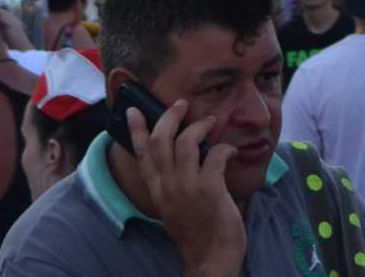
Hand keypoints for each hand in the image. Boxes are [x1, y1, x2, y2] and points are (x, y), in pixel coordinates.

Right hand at [123, 99, 243, 276]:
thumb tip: (181, 155)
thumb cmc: (197, 232)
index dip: (137, 129)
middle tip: (182, 105)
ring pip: (187, 142)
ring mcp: (187, 187)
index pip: (142, 154)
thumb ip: (172, 183)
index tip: (133, 109)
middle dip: (170, 116)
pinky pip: (215, 154)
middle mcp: (168, 186)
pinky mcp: (209, 189)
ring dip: (200, 126)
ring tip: (212, 121)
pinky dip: (225, 147)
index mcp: (158, 190)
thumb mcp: (174, 207)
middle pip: (161, 140)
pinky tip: (231, 151)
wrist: (210, 259)